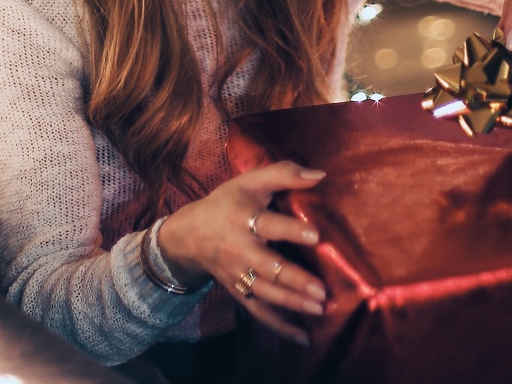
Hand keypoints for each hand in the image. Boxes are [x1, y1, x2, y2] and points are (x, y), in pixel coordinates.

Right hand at [155, 161, 327, 344]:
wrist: (189, 235)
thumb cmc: (228, 203)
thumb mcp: (250, 181)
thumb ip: (284, 173)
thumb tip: (321, 175)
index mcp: (243, 218)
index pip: (268, 224)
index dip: (291, 229)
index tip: (316, 235)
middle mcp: (240, 250)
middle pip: (267, 267)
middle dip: (294, 279)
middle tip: (322, 290)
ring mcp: (238, 275)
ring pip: (265, 293)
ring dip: (292, 303)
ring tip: (319, 308)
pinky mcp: (239, 291)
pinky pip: (259, 312)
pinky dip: (280, 327)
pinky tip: (304, 337)